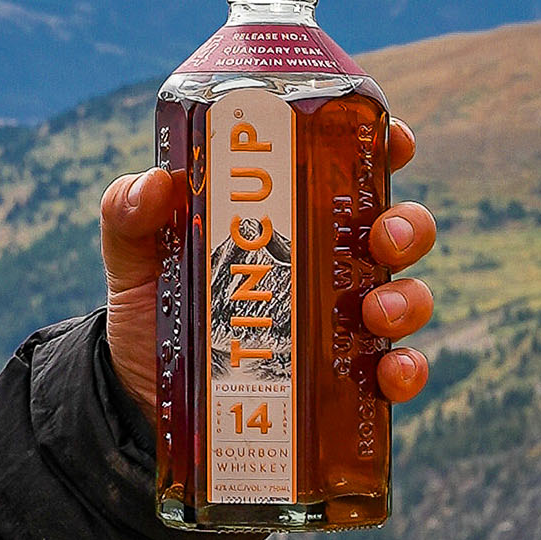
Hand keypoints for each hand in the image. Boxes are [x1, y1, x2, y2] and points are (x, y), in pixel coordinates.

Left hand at [101, 118, 440, 421]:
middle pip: (399, 230)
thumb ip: (131, 215)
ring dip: (408, 300)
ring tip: (376, 313)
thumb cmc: (153, 312)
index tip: (397, 142)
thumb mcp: (135, 258)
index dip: (386, 148)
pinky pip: (397, 370)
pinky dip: (408, 370)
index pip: (352, 171)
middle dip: (408, 227)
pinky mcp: (349, 378)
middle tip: (383, 239)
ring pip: (409, 297)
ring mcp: (346, 322)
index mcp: (294, 219)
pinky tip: (391, 373)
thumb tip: (155, 184)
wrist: (143, 397)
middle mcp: (331, 265)